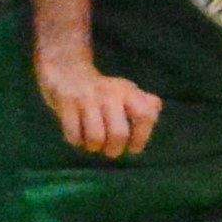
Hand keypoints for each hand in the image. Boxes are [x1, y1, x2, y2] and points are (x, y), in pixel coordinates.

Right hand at [36, 52, 162, 158]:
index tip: (133, 148)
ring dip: (94, 148)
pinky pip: (73, 135)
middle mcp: (110, 94)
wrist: (67, 71)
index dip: (141, 137)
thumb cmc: (102, 91)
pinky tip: (78, 136)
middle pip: (119, 134)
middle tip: (110, 150)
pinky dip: (77, 142)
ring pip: (96, 138)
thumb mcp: (126, 92)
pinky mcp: (66, 103)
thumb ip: (145, 103)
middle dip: (114, 150)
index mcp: (128, 92)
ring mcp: (86, 98)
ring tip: (93, 144)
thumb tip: (155, 109)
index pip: (145, 115)